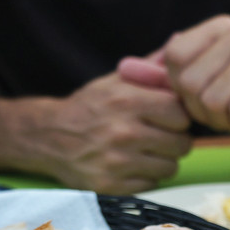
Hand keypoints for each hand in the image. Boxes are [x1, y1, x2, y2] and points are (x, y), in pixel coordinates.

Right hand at [39, 72, 191, 193]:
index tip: (167, 117)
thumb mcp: (116, 80)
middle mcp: (122, 132)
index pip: (181, 114)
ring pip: (170, 168)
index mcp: (126, 101)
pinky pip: (152, 186)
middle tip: (159, 136)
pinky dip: (146, 178)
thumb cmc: (91, 106)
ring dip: (163, 161)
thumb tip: (180, 42)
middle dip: (175, 140)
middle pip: (182, 144)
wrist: (48, 136)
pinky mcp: (111, 187)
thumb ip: (151, 66)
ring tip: (145, 150)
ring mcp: (116, 162)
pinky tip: (131, 165)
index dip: (179, 117)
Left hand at [121, 16, 229, 151]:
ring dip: (225, 119)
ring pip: (214, 101)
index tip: (207, 92)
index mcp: (221, 28)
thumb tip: (123, 70)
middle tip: (229, 108)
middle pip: (191, 84)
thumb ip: (161, 78)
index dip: (183, 89)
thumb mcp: (198, 87)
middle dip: (205, 109)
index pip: (175, 59)